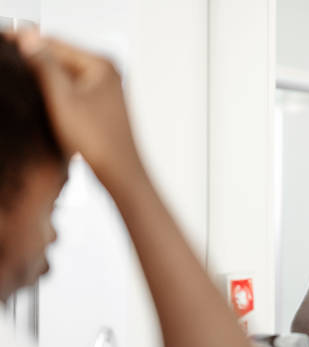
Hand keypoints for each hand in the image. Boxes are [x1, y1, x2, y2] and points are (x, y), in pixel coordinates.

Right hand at [13, 31, 139, 176]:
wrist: (119, 171)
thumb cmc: (96, 139)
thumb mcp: (62, 98)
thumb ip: (44, 65)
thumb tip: (27, 35)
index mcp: (102, 64)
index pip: (54, 43)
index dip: (23, 42)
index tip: (1, 41)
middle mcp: (108, 72)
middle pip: (60, 57)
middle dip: (33, 59)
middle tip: (5, 61)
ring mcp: (107, 88)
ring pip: (65, 74)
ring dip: (42, 76)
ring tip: (17, 79)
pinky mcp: (102, 104)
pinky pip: (73, 89)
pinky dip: (55, 91)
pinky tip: (38, 98)